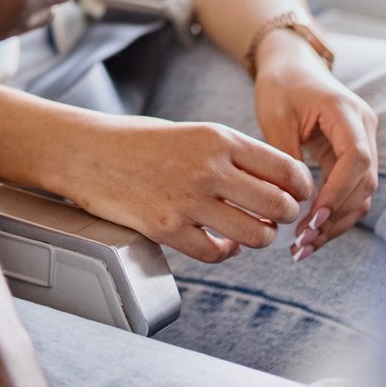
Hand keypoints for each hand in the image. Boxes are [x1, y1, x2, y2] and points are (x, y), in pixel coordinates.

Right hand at [44, 113, 311, 264]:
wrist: (86, 152)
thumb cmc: (137, 140)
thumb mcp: (191, 132)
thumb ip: (231, 155)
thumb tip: (275, 183)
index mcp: (218, 138)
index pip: (286, 169)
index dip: (300, 187)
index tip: (296, 194)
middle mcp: (209, 168)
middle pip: (279, 206)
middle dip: (283, 215)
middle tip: (274, 216)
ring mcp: (188, 201)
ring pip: (256, 235)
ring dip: (259, 237)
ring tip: (249, 230)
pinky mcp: (167, 228)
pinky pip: (216, 253)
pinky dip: (224, 252)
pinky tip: (220, 243)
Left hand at [252, 38, 378, 259]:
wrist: (292, 65)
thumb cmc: (281, 84)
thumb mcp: (274, 114)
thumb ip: (284, 154)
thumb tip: (291, 199)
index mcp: (346, 112)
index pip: (357, 158)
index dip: (339, 192)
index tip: (314, 218)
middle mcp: (363, 128)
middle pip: (364, 183)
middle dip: (336, 216)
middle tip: (303, 242)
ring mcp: (363, 142)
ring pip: (361, 193)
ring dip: (336, 223)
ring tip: (304, 246)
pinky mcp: (353, 156)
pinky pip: (351, 190)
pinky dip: (334, 213)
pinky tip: (311, 233)